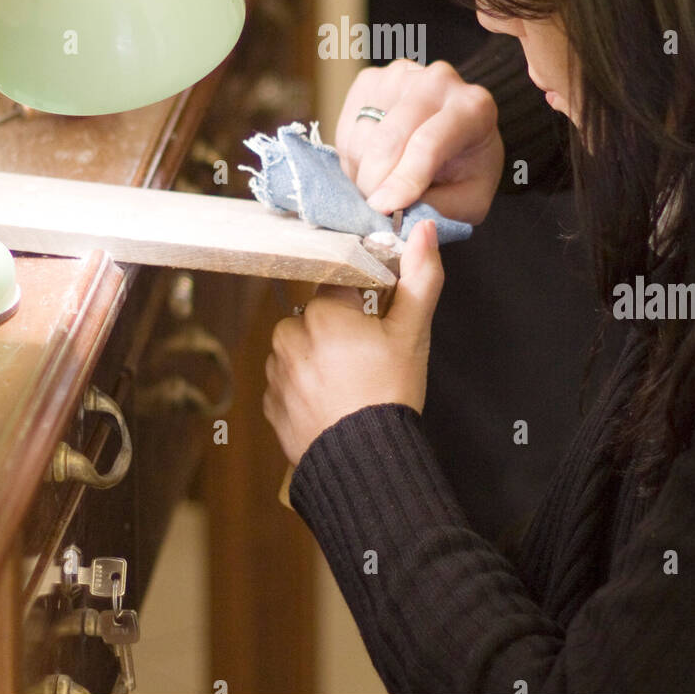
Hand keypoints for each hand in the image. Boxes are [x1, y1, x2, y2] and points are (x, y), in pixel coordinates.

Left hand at [263, 218, 443, 466]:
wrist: (364, 464)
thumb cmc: (389, 394)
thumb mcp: (413, 333)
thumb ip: (421, 277)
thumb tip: (424, 229)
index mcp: (322, 311)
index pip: (339, 286)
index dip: (361, 302)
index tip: (376, 322)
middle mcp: (289, 335)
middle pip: (317, 319)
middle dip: (338, 333)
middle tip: (367, 361)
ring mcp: (275, 372)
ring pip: (299, 349)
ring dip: (318, 360)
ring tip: (349, 387)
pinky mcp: (270, 404)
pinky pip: (286, 383)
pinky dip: (304, 390)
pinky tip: (330, 404)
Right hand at [334, 58, 503, 223]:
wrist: (457, 134)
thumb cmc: (466, 170)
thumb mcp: (470, 200)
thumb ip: (439, 210)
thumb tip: (398, 214)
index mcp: (474, 108)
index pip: (429, 143)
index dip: (404, 179)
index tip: (385, 208)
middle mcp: (438, 80)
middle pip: (389, 137)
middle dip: (376, 181)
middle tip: (377, 209)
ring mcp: (400, 75)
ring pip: (362, 137)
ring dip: (364, 173)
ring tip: (386, 184)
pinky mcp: (370, 79)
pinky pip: (346, 129)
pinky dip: (353, 158)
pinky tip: (376, 163)